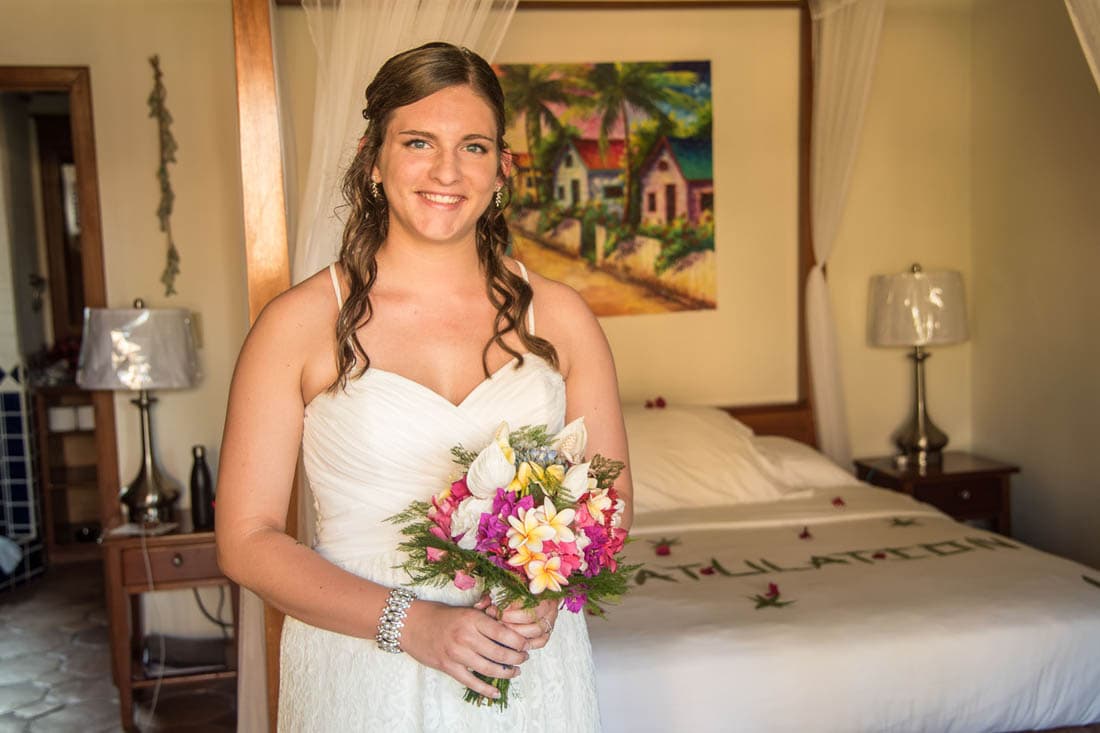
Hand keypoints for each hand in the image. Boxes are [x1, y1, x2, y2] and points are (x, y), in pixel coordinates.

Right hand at [399, 600, 529, 699]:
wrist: (411, 624)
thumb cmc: (440, 615)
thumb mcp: (464, 609)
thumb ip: (484, 614)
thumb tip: (506, 617)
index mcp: (472, 619)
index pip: (503, 633)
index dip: (519, 641)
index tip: (527, 644)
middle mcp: (466, 636)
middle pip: (499, 653)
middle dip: (517, 658)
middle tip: (524, 659)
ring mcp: (456, 653)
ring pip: (489, 668)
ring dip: (506, 673)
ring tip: (515, 672)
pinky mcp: (448, 667)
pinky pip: (471, 682)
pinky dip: (486, 689)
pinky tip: (496, 693)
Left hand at [482, 597, 558, 650]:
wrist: (535, 595)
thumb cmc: (517, 592)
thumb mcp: (502, 590)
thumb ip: (491, 596)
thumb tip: (479, 605)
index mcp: (539, 590)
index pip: (525, 602)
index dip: (507, 609)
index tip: (492, 611)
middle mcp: (548, 605)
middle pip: (531, 618)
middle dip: (511, 623)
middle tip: (497, 623)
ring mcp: (550, 619)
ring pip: (536, 631)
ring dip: (518, 634)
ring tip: (502, 634)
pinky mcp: (548, 631)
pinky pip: (541, 641)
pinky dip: (528, 643)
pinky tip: (514, 643)